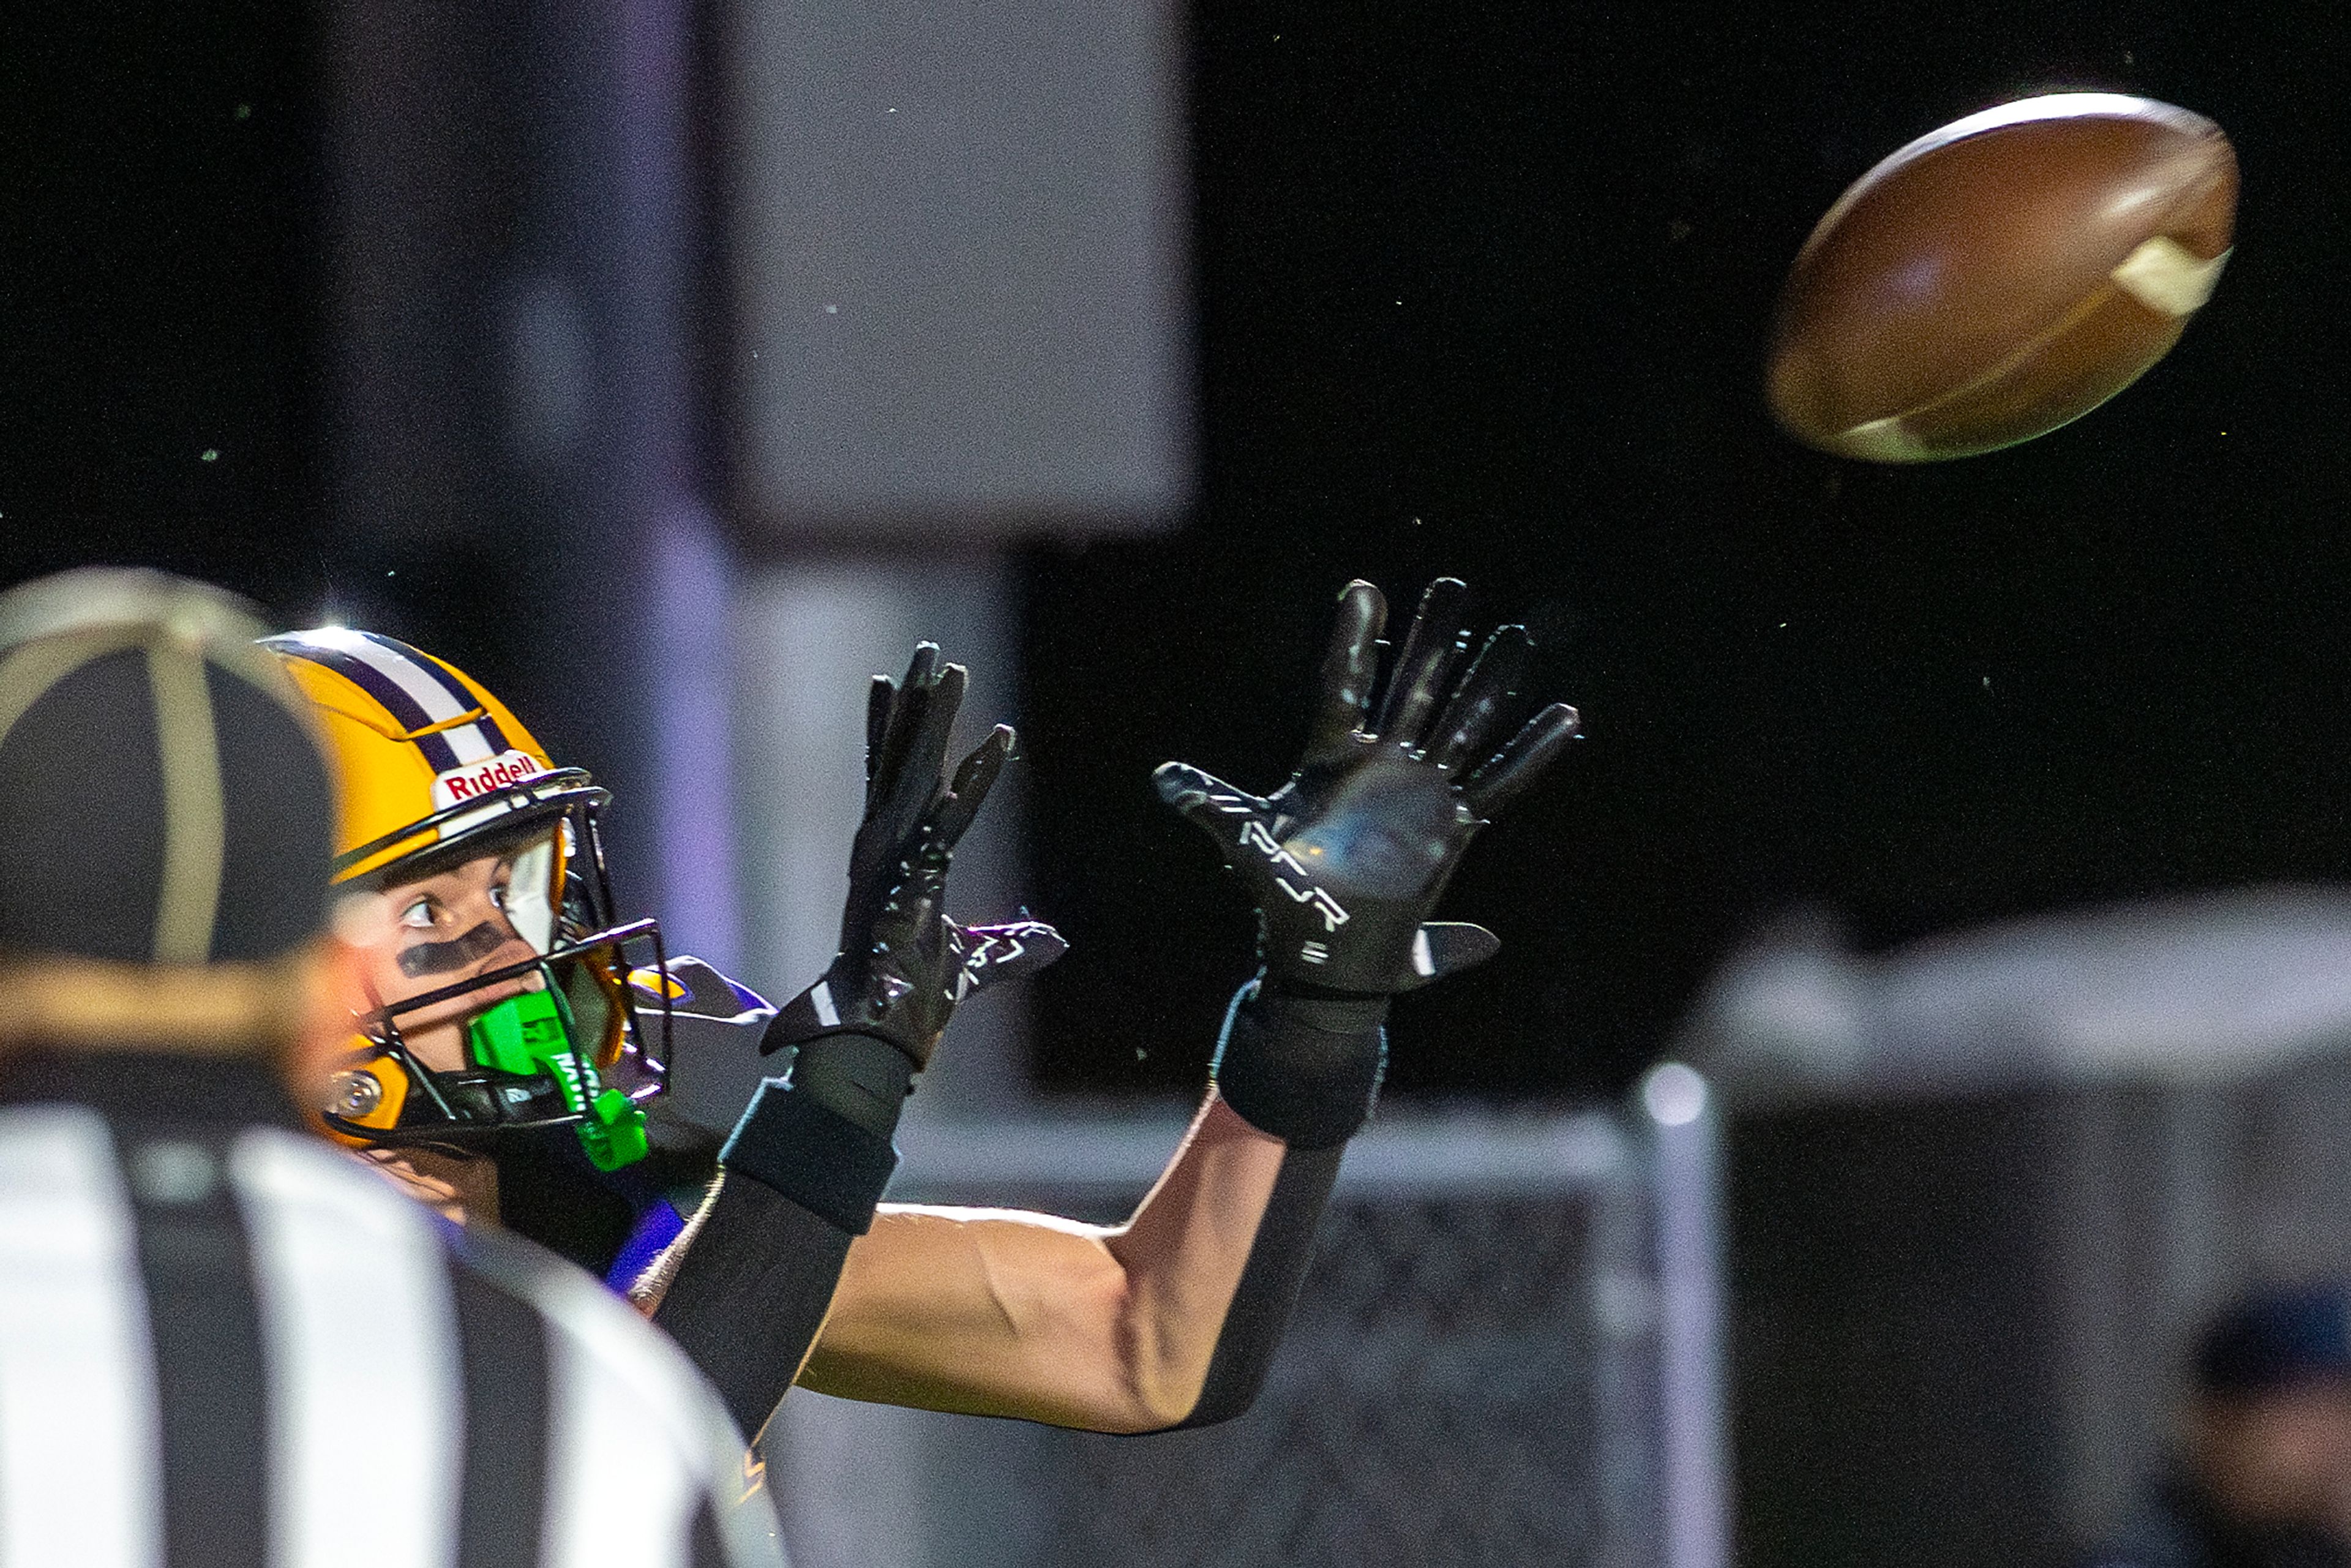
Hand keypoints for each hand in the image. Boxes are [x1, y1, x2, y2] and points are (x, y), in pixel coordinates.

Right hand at [768, 643, 1065, 1065]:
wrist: (878, 1036)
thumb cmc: (912, 1004)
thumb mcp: (973, 966)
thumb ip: (1011, 949)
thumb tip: (1056, 941)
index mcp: (893, 856)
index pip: (900, 779)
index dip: (906, 733)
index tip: (907, 685)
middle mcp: (885, 846)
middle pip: (902, 758)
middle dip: (916, 704)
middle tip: (928, 651)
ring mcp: (892, 857)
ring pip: (917, 772)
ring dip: (934, 719)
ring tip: (945, 665)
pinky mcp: (910, 875)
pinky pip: (950, 819)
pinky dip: (976, 782)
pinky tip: (999, 741)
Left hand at [1154, 578, 1577, 995]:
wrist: (1322, 953)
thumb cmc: (1282, 892)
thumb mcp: (1245, 841)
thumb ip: (1213, 805)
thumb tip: (1163, 780)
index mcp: (1332, 756)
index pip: (1344, 685)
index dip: (1355, 639)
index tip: (1365, 586)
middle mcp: (1382, 763)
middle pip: (1412, 687)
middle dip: (1433, 638)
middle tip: (1454, 586)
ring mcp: (1421, 790)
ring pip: (1461, 723)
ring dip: (1487, 681)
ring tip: (1515, 635)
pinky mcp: (1452, 826)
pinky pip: (1498, 783)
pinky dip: (1530, 754)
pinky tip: (1562, 719)